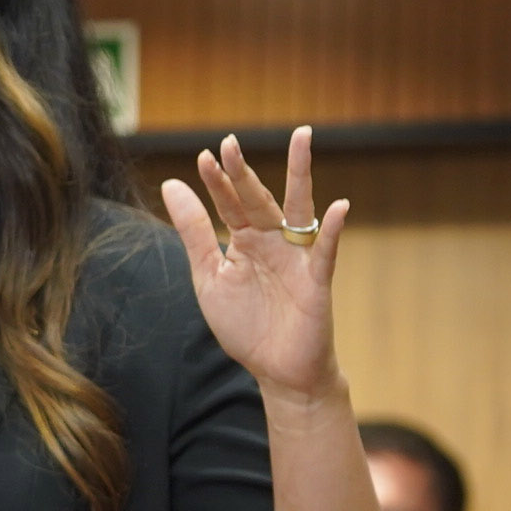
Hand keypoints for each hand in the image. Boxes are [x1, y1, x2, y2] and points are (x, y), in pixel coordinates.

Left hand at [163, 131, 347, 406]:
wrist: (277, 372)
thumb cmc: (246, 326)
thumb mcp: (209, 276)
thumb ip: (194, 231)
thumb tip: (171, 184)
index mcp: (245, 241)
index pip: (229, 203)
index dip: (216, 181)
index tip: (203, 157)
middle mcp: (272, 242)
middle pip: (258, 199)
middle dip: (244, 173)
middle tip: (230, 143)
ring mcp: (296, 258)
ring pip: (297, 209)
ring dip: (300, 174)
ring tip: (302, 138)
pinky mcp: (316, 282)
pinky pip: (326, 252)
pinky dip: (333, 230)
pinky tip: (339, 207)